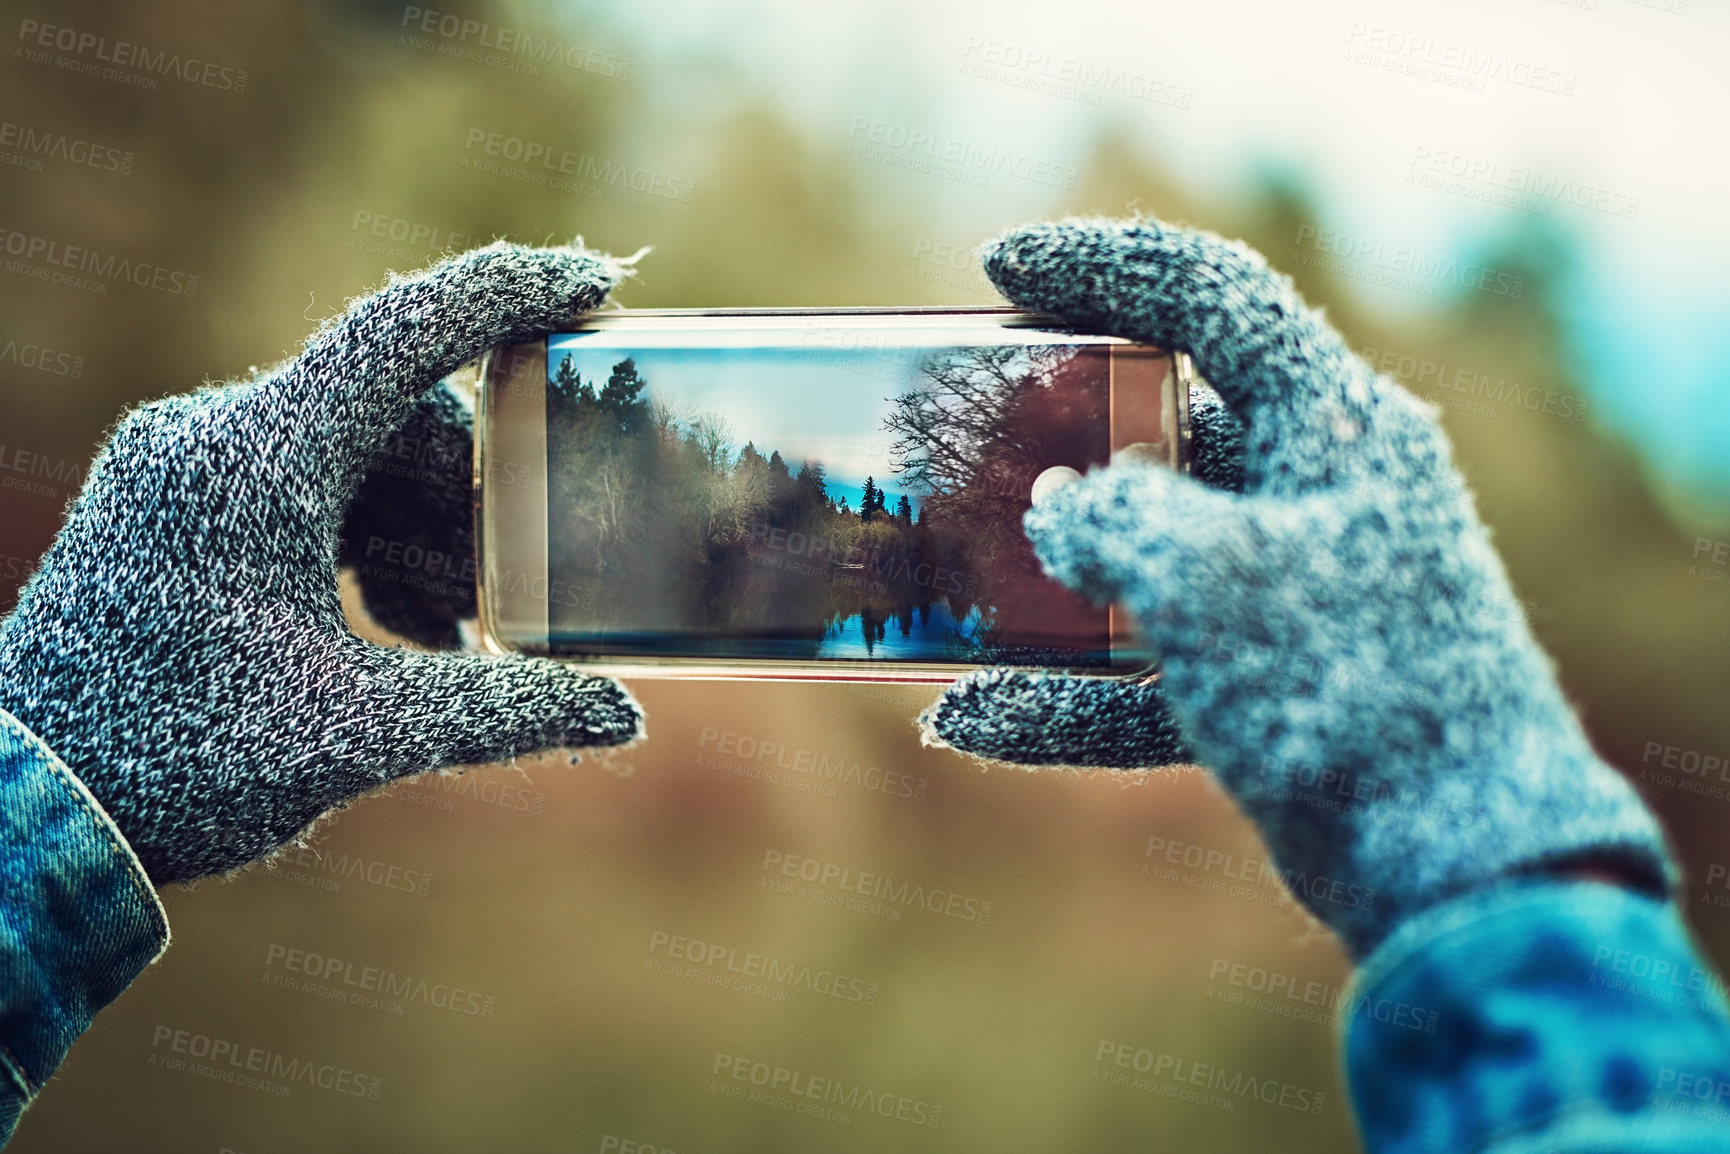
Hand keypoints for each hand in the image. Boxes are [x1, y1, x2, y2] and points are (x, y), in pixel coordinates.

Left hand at [0, 243, 642, 884]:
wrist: (26, 812)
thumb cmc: (175, 765)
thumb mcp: (358, 735)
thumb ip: (501, 712)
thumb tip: (621, 714)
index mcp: (255, 464)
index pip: (403, 332)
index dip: (507, 294)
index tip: (595, 280)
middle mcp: (212, 437)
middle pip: (394, 418)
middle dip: (468, 500)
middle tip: (509, 592)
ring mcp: (185, 465)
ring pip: (353, 455)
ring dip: (420, 532)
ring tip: (446, 637)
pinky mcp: (173, 502)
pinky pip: (303, 486)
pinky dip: (365, 540)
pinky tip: (391, 628)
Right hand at [921, 217, 1669, 956]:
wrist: (1450, 864)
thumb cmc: (1336, 682)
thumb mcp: (1200, 571)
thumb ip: (1108, 516)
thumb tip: (1056, 510)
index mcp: (1332, 421)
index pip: (1210, 298)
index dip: (1101, 267)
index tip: (995, 269)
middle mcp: (1316, 492)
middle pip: (1163, 430)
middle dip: (1051, 436)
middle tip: (957, 431)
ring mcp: (1292, 595)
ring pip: (1144, 556)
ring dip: (1041, 576)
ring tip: (939, 576)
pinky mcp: (1270, 688)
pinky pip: (1147, 673)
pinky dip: (1065, 696)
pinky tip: (966, 721)